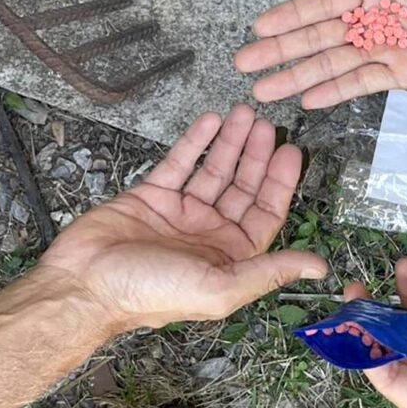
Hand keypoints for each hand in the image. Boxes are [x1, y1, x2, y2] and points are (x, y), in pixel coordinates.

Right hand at [38, 105, 327, 331]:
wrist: (85, 286)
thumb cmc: (153, 293)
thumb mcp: (222, 287)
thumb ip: (272, 271)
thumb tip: (321, 268)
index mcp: (231, 257)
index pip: (266, 212)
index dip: (281, 182)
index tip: (292, 150)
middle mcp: (209, 233)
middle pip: (243, 186)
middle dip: (257, 156)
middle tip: (268, 125)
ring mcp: (181, 213)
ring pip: (213, 170)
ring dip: (230, 143)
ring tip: (245, 114)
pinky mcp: (151, 196)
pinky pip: (179, 163)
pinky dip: (195, 141)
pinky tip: (211, 120)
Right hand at [235, 0, 406, 108]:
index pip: (320, 5)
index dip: (289, 16)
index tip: (259, 26)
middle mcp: (374, 22)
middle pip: (317, 39)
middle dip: (280, 52)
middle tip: (245, 62)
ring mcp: (387, 49)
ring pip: (333, 65)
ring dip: (298, 76)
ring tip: (265, 89)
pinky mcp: (405, 73)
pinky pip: (364, 83)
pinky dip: (336, 91)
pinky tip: (308, 98)